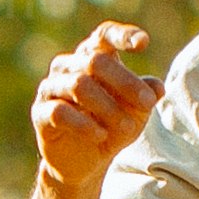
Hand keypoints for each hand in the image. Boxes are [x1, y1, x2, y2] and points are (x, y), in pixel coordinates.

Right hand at [30, 22, 159, 188]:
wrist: (85, 163)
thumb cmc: (111, 127)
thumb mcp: (136, 112)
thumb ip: (145, 96)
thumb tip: (158, 87)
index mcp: (91, 57)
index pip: (104, 36)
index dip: (122, 35)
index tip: (142, 44)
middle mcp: (68, 66)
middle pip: (95, 61)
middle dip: (125, 82)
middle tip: (148, 103)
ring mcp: (51, 88)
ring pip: (78, 84)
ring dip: (108, 106)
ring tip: (128, 128)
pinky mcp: (40, 113)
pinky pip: (60, 111)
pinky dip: (84, 124)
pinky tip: (100, 135)